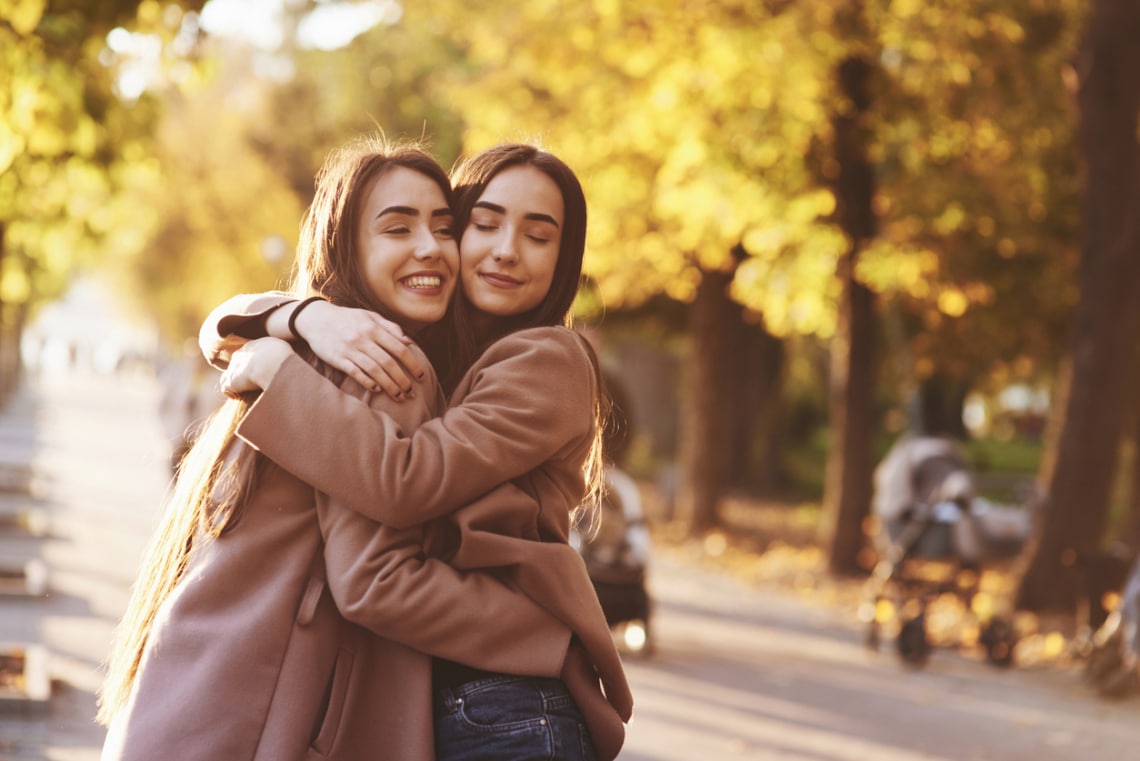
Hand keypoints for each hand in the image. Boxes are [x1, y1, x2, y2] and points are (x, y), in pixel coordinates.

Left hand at [220, 337, 293, 396]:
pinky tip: (239, 397)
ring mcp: (233, 368)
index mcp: (252, 346)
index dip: (253, 363)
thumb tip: (284, 357)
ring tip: (244, 392)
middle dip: (242, 372)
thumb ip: (279, 351)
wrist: (271, 363)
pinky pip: (226, 388)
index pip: (248, 354)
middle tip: (253, 382)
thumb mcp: (282, 347)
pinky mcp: (231, 382)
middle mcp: (240, 355)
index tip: (261, 371)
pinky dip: (231, 393)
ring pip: (228, 375)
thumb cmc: (281, 355)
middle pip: (237, 363)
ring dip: (234, 383)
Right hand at [294, 301, 426, 398]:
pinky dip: (367, 382)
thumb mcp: (369, 316)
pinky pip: (355, 372)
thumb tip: (409, 342)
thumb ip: (390, 327)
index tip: (421, 376)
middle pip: (388, 363)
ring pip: (374, 370)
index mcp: (374, 328)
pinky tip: (377, 390)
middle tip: (412, 393)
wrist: (316, 319)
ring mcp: (350, 349)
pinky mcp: (337, 359)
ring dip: (389, 386)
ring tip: (399, 397)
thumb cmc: (347, 318)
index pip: (399, 349)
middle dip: (403, 380)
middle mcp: (363, 339)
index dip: (412, 364)